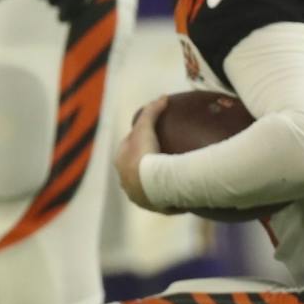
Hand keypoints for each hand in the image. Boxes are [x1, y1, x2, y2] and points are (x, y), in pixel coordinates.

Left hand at [114, 96, 167, 212]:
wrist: (151, 185)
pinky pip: (163, 202)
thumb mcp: (146, 128)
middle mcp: (125, 180)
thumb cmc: (144, 154)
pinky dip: (170, 198)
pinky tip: (183, 195)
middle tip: (168, 157)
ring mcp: (138, 195)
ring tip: (177, 178)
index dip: (140, 142)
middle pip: (137, 169)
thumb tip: (163, 97)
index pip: (129, 149)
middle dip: (147, 164)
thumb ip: (152, 111)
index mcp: (120, 162)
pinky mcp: (153, 206)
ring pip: (149, 187)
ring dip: (158, 184)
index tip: (155, 137)